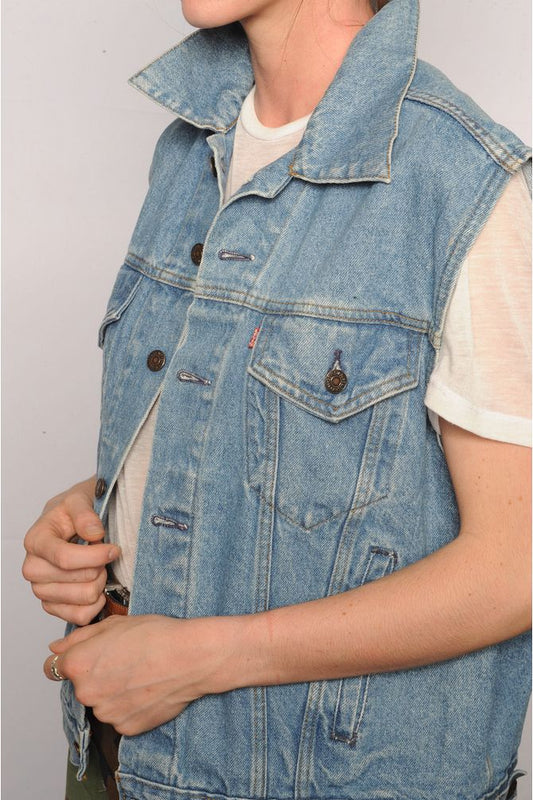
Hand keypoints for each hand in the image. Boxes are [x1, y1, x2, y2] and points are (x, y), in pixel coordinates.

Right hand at [22, 476, 119, 624]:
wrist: (71, 521)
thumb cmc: (74, 512)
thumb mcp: (79, 499)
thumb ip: (85, 513)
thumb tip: (95, 534)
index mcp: (36, 540)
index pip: (65, 558)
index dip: (95, 556)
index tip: (114, 549)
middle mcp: (33, 567)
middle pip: (75, 580)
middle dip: (99, 568)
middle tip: (106, 556)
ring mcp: (41, 589)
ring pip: (80, 600)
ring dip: (99, 585)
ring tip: (101, 569)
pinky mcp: (52, 605)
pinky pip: (78, 616)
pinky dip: (95, 605)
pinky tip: (99, 587)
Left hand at [43, 614, 243, 734]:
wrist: (190, 657)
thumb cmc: (155, 635)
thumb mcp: (113, 624)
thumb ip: (78, 638)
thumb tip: (55, 649)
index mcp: (78, 664)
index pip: (54, 667)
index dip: (72, 659)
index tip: (89, 657)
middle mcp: (86, 693)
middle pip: (82, 685)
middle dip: (97, 675)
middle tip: (126, 660)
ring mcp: (106, 714)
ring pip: (102, 703)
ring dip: (114, 693)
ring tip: (141, 674)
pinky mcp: (126, 728)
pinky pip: (120, 717)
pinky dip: (130, 707)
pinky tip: (148, 690)